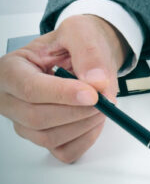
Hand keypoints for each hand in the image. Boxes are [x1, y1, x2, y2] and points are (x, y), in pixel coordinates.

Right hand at [0, 15, 128, 162]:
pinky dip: (86, 139)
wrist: (84, 53)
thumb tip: (97, 82)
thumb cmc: (75, 42)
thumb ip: (88, 53)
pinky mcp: (44, 138)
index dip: (63, 94)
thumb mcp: (81, 31)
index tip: (93, 94)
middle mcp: (11, 99)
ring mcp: (24, 122)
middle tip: (105, 99)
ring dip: (84, 124)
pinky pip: (64, 151)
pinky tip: (95, 120)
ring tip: (103, 104)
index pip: (30, 88)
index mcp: (11, 69)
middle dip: (78, 111)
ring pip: (50, 137)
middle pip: (37, 117)